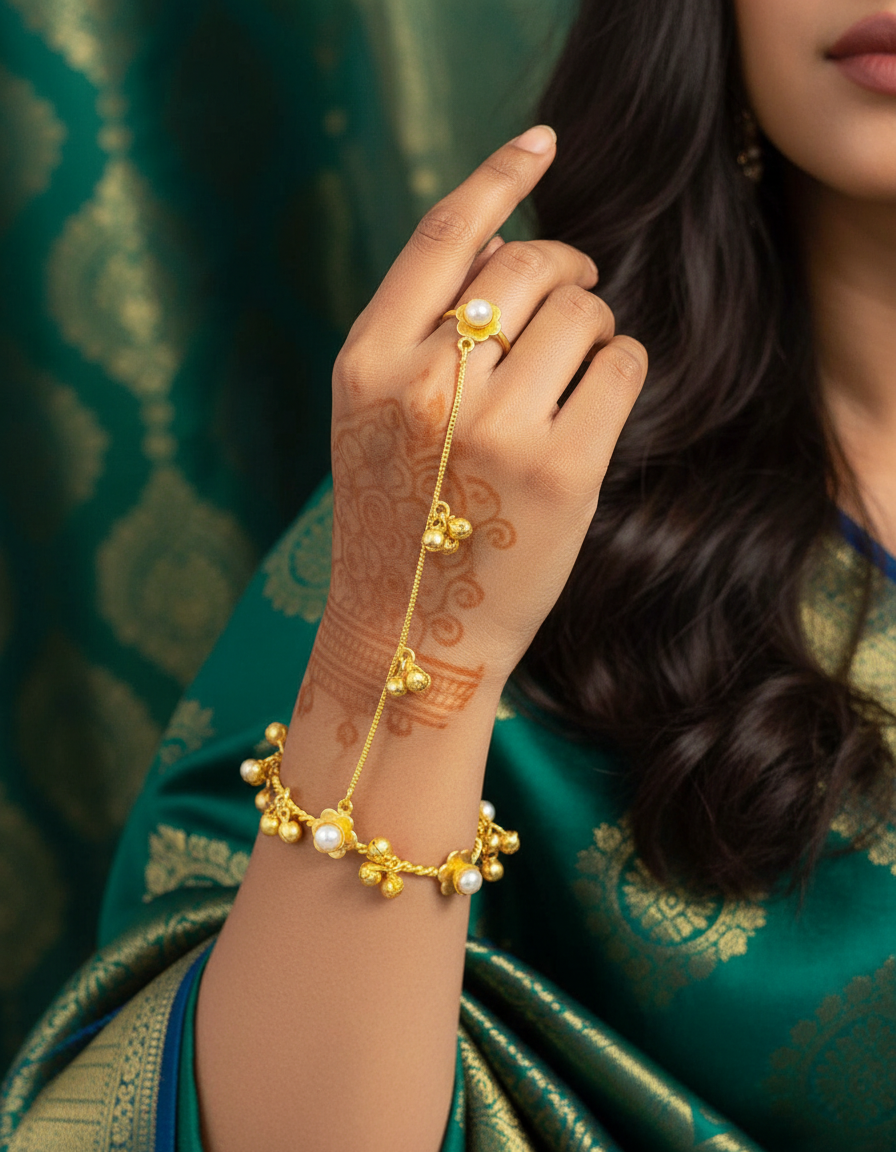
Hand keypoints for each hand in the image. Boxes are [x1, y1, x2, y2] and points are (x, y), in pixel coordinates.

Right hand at [314, 124, 646, 734]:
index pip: (441, 237)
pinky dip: (624, 366)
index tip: (541, 141)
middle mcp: (425, 385)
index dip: (497, 176)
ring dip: (596, 323)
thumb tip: (507, 240)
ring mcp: (495, 427)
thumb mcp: (374, 418)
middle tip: (576, 295)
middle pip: (525, 263)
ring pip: (583, 309)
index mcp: (367, 363)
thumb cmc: (399, 520)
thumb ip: (419, 331)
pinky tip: (598, 401)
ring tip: (578, 368)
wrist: (411, 633)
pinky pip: (623, 363)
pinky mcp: (563, 467)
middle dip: (566, 266)